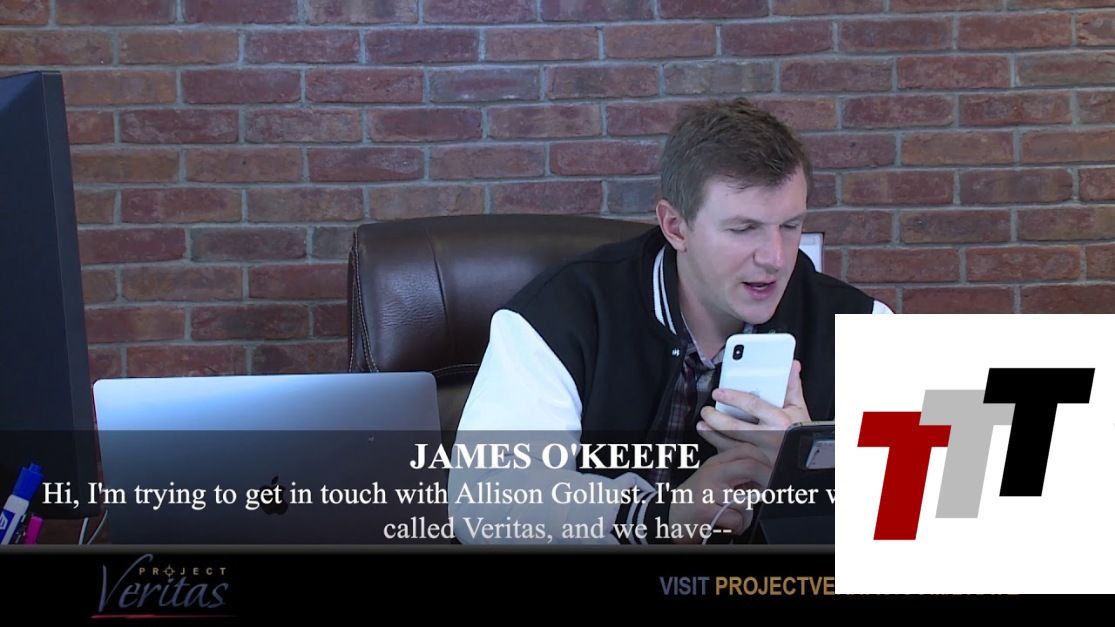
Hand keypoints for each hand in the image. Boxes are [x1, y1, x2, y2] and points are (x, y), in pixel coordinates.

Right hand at [668, 444, 772, 542]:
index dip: (765, 462)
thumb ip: (734, 475)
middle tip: (769, 494)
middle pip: (751, 467)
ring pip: (747, 501)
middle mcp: (712, 473)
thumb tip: (765, 478)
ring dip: (746, 516)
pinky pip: (737, 520)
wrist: (667, 519)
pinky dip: (736, 528)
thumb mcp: (712, 479)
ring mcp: (709, 491)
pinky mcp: (706, 510)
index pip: (746, 450)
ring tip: (733, 517)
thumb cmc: (695, 501)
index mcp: (715, 463)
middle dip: (767, 481)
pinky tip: (724, 526)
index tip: (771, 476)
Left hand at [696, 360, 810, 460]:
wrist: (809, 467)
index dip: (732, 397)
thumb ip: (792, 388)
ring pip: (730, 445)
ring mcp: (762, 457)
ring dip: (712, 435)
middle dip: (715, 418)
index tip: (718, 393)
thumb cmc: (802, 436)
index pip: (752, 405)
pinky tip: (715, 443)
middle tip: (706, 411)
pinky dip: (722, 451)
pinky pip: (734, 460)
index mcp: (781, 422)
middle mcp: (770, 439)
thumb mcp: (800, 411)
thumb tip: (791, 365)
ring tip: (702, 426)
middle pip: (734, 427)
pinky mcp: (756, 470)